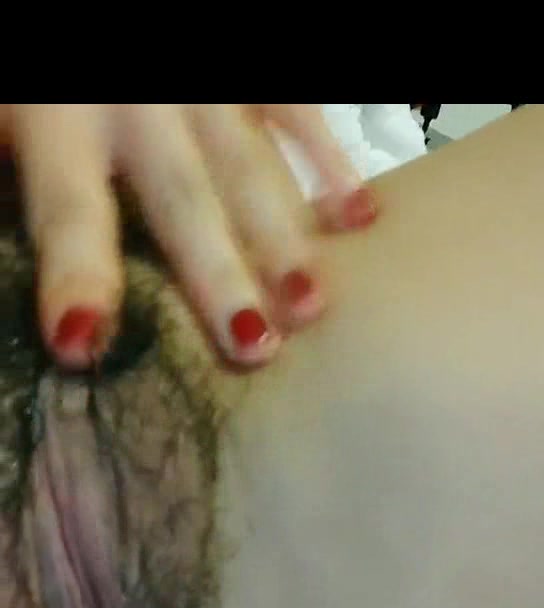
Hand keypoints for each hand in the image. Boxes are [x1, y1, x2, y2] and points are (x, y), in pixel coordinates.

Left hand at [1, 104, 376, 368]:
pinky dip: (331, 162)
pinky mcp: (247, 72)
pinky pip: (296, 110)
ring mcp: (206, 85)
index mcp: (57, 114)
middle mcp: (139, 101)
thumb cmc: (38, 83)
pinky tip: (362, 218)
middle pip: (183, 198)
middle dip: (217, 274)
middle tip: (252, 347)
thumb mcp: (3, 112)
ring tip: (312, 305)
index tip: (82, 343)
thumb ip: (13, 164)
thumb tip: (28, 259)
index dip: (77, 275)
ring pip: (250, 163)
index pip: (69, 209)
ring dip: (285, 237)